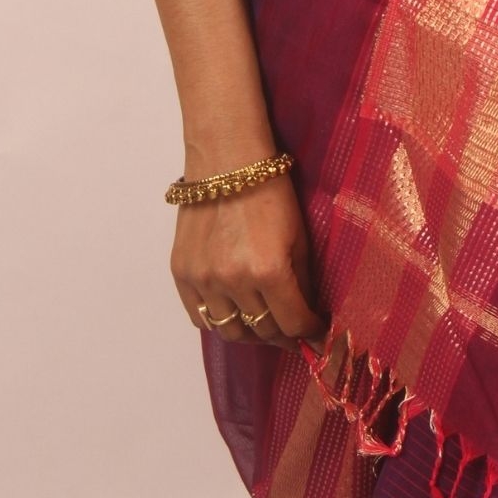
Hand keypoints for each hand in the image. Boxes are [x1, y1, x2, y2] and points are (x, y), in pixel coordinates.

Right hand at [171, 163, 328, 349]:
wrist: (227, 162)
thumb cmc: (270, 192)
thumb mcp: (299, 237)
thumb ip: (302, 281)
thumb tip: (307, 313)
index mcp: (269, 270)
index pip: (292, 323)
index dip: (308, 333)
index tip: (315, 334)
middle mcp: (233, 281)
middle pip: (262, 332)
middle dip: (283, 335)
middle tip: (292, 331)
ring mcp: (204, 280)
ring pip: (230, 331)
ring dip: (252, 334)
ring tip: (264, 326)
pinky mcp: (182, 274)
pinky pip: (199, 318)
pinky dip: (219, 322)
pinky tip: (234, 315)